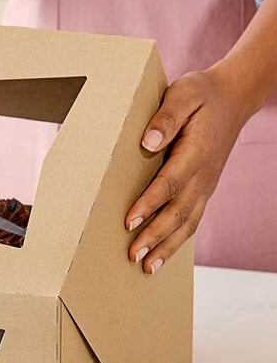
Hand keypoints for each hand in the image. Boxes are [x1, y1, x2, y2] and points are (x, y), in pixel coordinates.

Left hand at [125, 69, 249, 273]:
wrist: (233, 99)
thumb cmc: (202, 95)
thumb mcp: (183, 94)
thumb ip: (166, 117)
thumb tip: (147, 142)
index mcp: (196, 153)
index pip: (169, 184)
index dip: (148, 205)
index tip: (128, 222)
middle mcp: (204, 175)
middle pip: (178, 212)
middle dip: (155, 237)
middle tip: (133, 256)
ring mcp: (206, 186)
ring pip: (187, 223)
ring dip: (167, 247)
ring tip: (147, 268)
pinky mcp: (203, 190)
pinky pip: (192, 219)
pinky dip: (178, 240)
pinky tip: (162, 255)